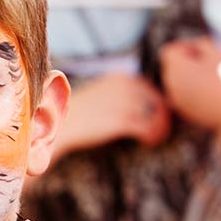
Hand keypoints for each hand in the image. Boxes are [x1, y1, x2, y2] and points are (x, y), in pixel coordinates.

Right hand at [54, 74, 170, 159]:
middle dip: (163, 116)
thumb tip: (150, 106)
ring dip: (160, 127)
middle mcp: (123, 86)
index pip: (151, 88)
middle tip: (162, 130)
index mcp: (120, 78)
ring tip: (156, 138)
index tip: (159, 117)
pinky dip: (152, 135)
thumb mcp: (104, 96)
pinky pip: (147, 127)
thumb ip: (125, 96)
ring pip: (155, 114)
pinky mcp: (120, 120)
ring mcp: (122, 102)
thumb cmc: (81, 115)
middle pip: (156, 101)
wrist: (58, 127)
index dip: (159, 104)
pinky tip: (149, 142)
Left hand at [160, 37, 220, 129]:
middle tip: (209, 60)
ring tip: (215, 76)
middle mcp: (172, 85)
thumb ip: (201, 45)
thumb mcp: (216, 52)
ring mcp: (178, 101)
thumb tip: (195, 48)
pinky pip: (187, 96)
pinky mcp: (187, 112)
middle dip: (188, 61)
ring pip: (180, 82)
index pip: (170, 51)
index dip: (186, 46)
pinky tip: (215, 92)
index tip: (202, 48)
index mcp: (176, 68)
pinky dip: (196, 91)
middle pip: (174, 67)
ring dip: (192, 77)